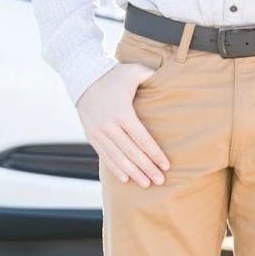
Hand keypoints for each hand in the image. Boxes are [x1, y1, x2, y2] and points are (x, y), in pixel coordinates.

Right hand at [76, 63, 169, 186]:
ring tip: (146, 184)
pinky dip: (115, 169)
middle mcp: (109, 125)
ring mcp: (98, 132)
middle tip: (160, 180)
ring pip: (118, 158)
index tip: (166, 165)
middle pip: (132, 152)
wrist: (82, 78)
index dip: (155, 154)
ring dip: (133, 173)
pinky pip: (105, 156)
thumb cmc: (113, 75)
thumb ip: (151, 76)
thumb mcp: (133, 71)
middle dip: (147, 168)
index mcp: (122, 112)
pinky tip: (126, 178)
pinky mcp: (91, 136)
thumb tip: (172, 79)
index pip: (142, 138)